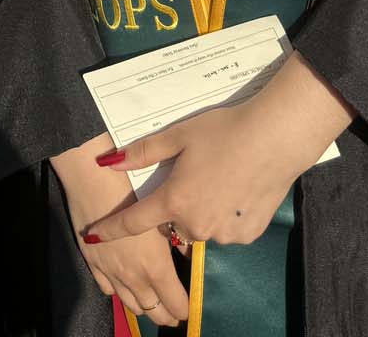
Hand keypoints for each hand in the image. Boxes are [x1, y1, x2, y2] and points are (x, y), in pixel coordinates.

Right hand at [51, 132, 187, 327]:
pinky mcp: (92, 262)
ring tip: (152, 300)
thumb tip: (186, 252)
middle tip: (174, 309)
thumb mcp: (165, 211)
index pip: (175, 304)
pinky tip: (123, 280)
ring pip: (130, 304)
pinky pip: (107, 290)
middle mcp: (133, 276)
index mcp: (155, 266)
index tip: (189, 304)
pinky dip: (118, 290)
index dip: (185, 308)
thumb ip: (177, 239)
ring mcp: (110, 272)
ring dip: (144, 305)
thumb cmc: (134, 187)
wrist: (93, 177)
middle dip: (167, 314)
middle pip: (154, 312)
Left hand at [83, 52, 353, 247]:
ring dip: (200, 212)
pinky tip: (236, 189)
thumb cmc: (223, 132)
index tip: (92, 236)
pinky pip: (225, 230)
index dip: (111, 229)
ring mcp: (224, 235)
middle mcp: (196, 226)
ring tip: (217, 179)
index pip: (133, 221)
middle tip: (189, 176)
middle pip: (172, 223)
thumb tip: (109, 161)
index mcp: (174, 201)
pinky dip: (224, 215)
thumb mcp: (179, 135)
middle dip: (173, 206)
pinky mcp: (247, 236)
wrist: (275, 139)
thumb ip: (143, 152)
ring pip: (200, 227)